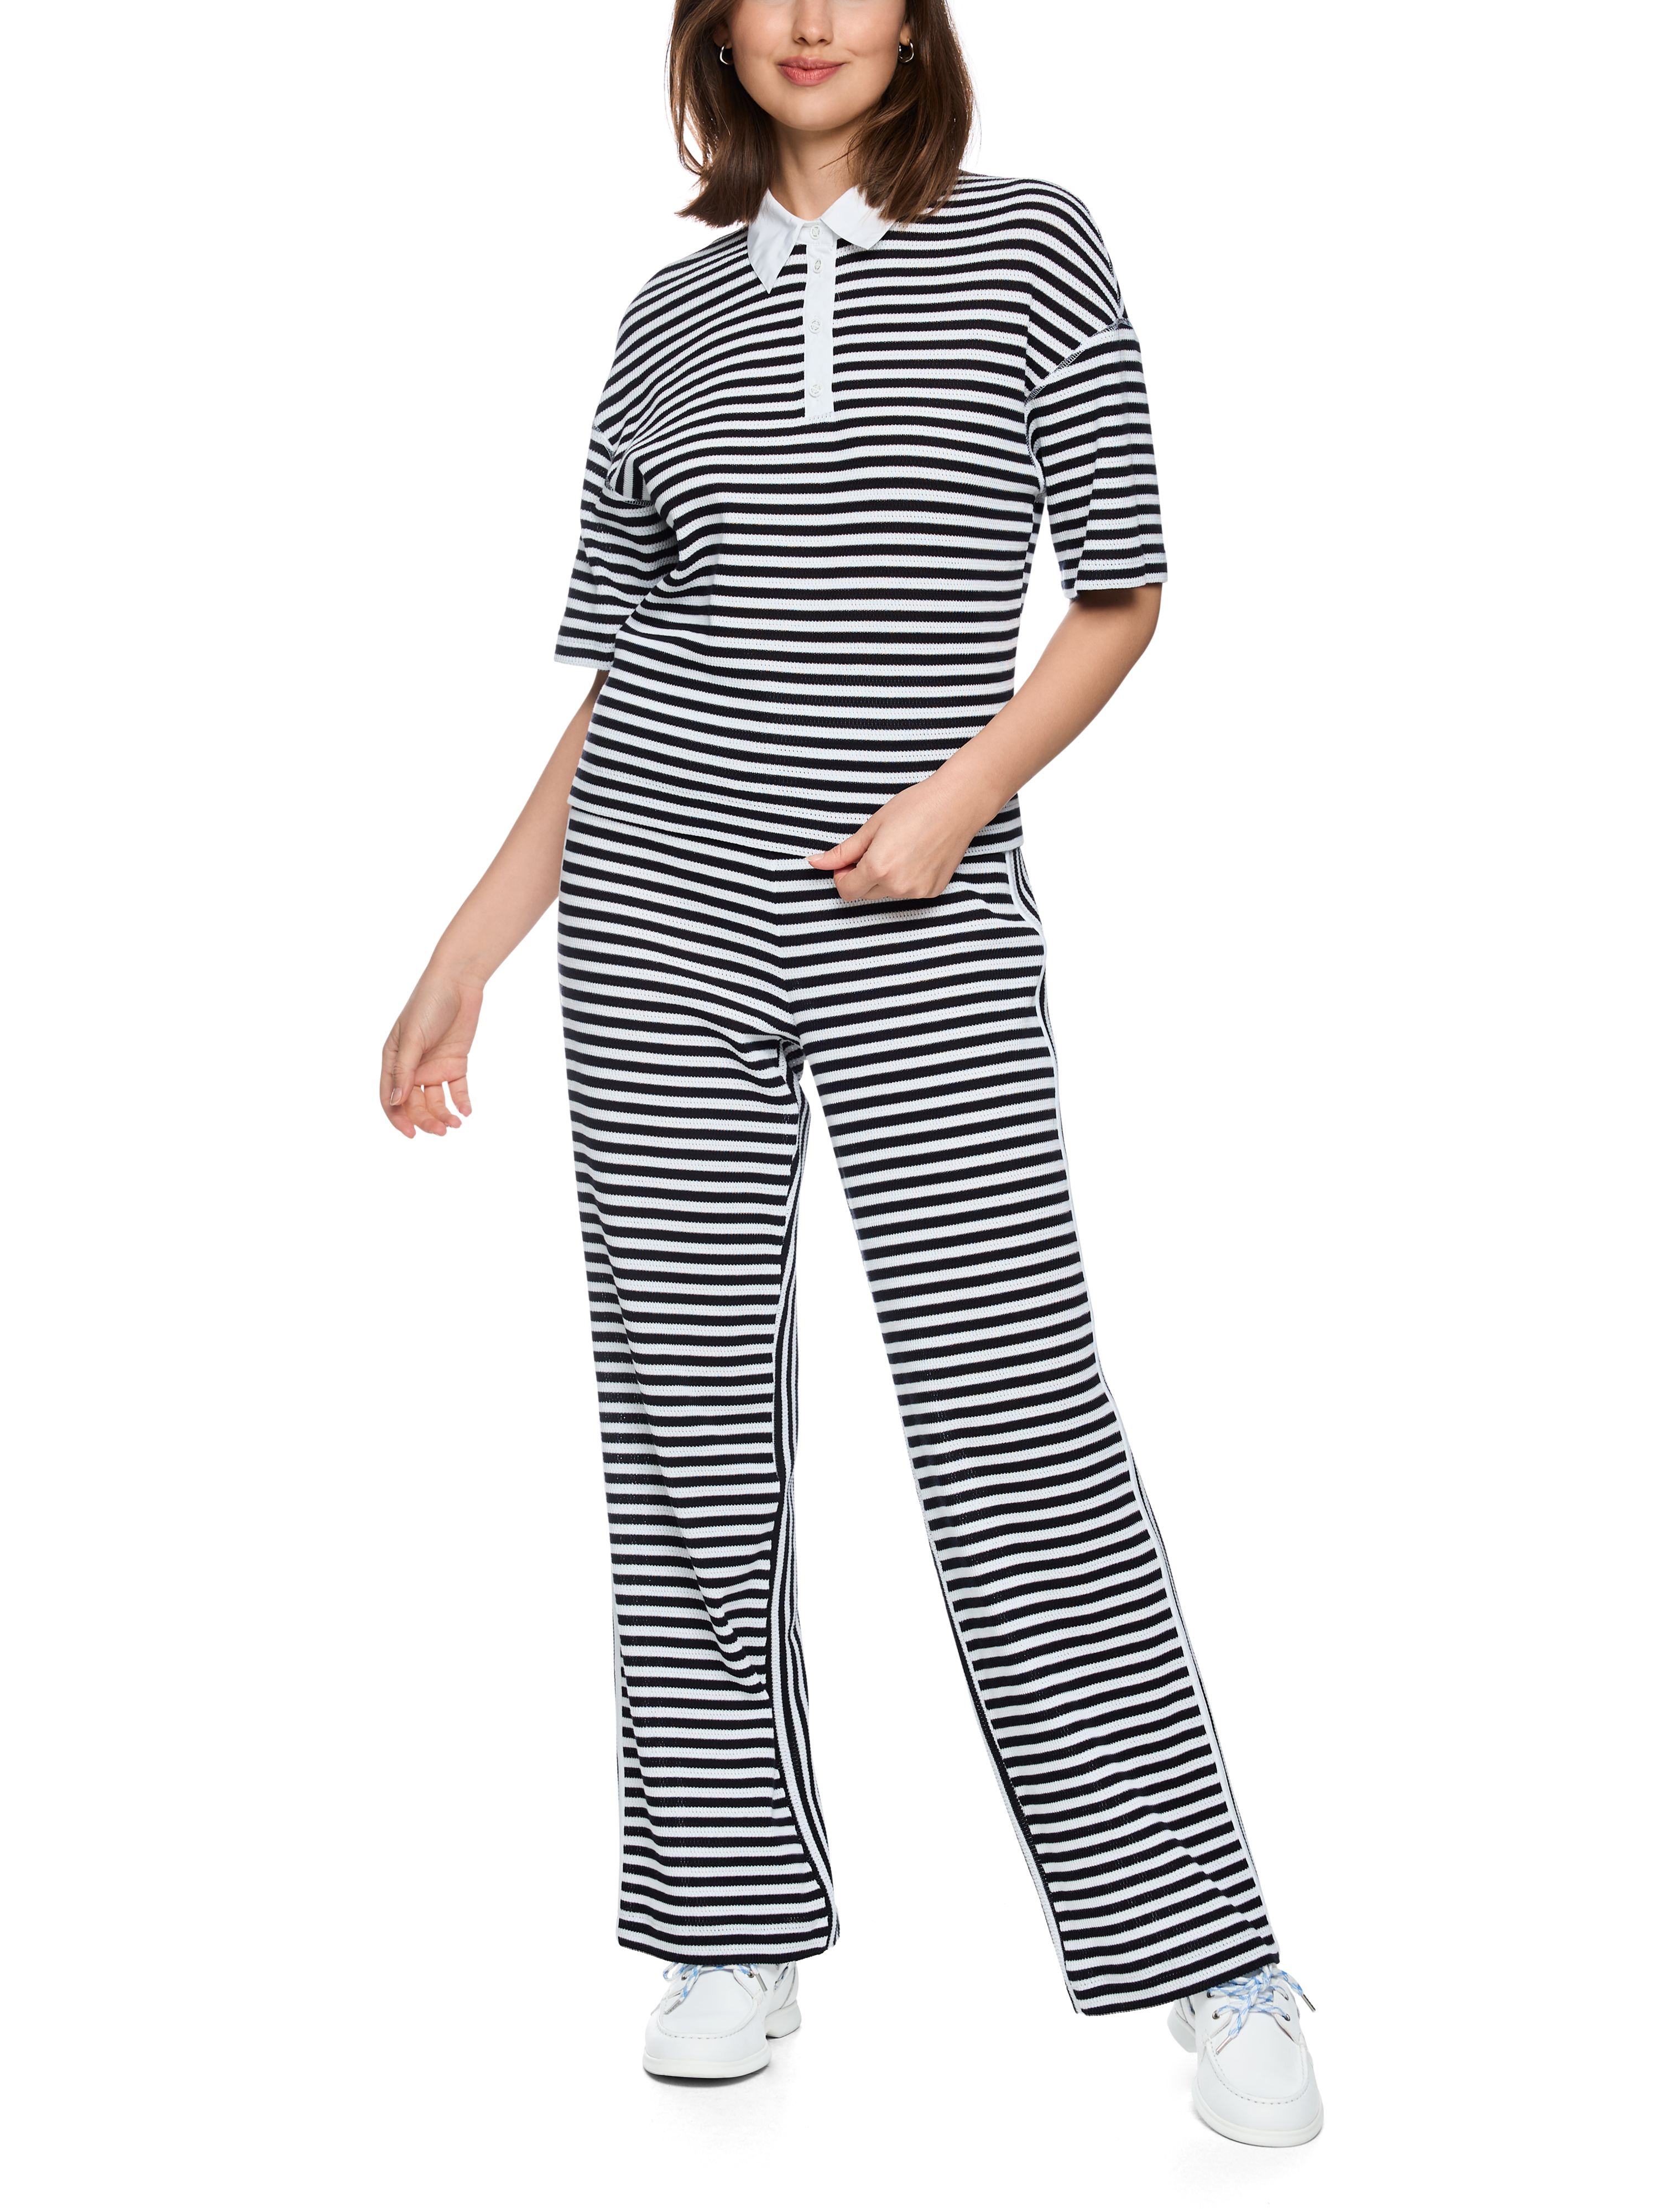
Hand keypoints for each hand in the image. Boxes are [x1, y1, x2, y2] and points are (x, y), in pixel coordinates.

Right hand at [379, 964, 483, 1138]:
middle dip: (425, 1120)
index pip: (390, 1097)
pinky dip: (461, 1101)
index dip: (397, 1118)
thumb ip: (404, 1070)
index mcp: (393, 1060)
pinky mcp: (455, 1063)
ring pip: (436, 1100)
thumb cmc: (428, 1004)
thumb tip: (396, 1101)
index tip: (411, 1134)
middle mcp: (412, 1067)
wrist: (459, 983)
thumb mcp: (413, 1037)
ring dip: (443, 1114)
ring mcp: (434, 1066)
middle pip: (415, 1104)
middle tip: (441, 1131)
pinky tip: (467, 1112)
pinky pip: (457, 1089)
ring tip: (456, 1124)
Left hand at [807, 770, 993, 901]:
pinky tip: (916, 856)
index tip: (849, 860)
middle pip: (864, 894)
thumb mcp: (873, 826)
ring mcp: (917, 891)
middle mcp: (897, 886)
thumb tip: (815, 863)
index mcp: (878, 868)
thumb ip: (843, 851)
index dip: (841, 875)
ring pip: (886, 894)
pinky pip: (907, 892)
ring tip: (899, 848)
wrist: (957, 804)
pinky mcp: (932, 891)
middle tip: (875, 849)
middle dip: (861, 876)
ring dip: (884, 878)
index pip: (845, 891)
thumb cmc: (916, 806)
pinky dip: (905, 879)